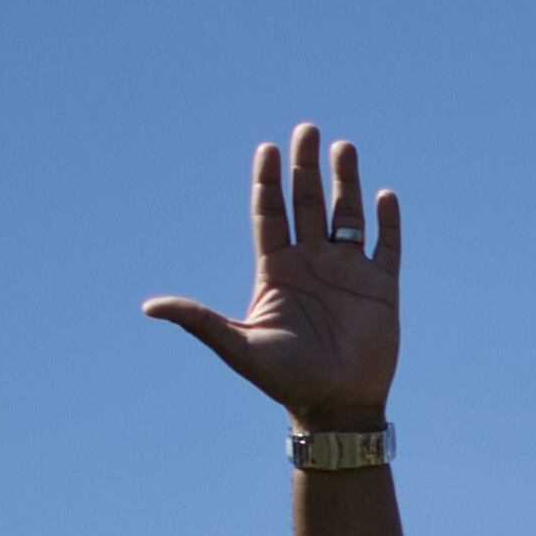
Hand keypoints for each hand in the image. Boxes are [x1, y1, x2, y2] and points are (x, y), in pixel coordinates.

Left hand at [144, 123, 400, 426]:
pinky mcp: (381, 288)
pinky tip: (383, 196)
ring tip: (342, 147)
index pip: (270, 213)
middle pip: (307, 202)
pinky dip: (387, 222)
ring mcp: (347, 272)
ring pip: (346, 215)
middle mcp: (312, 263)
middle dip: (305, 166)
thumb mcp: (238, 347)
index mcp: (277, 270)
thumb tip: (149, 307)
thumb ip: (200, 321)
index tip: (268, 148)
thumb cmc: (286, 380)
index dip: (268, 181)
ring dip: (345, 181)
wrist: (336, 406)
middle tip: (306, 129)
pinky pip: (386, 246)